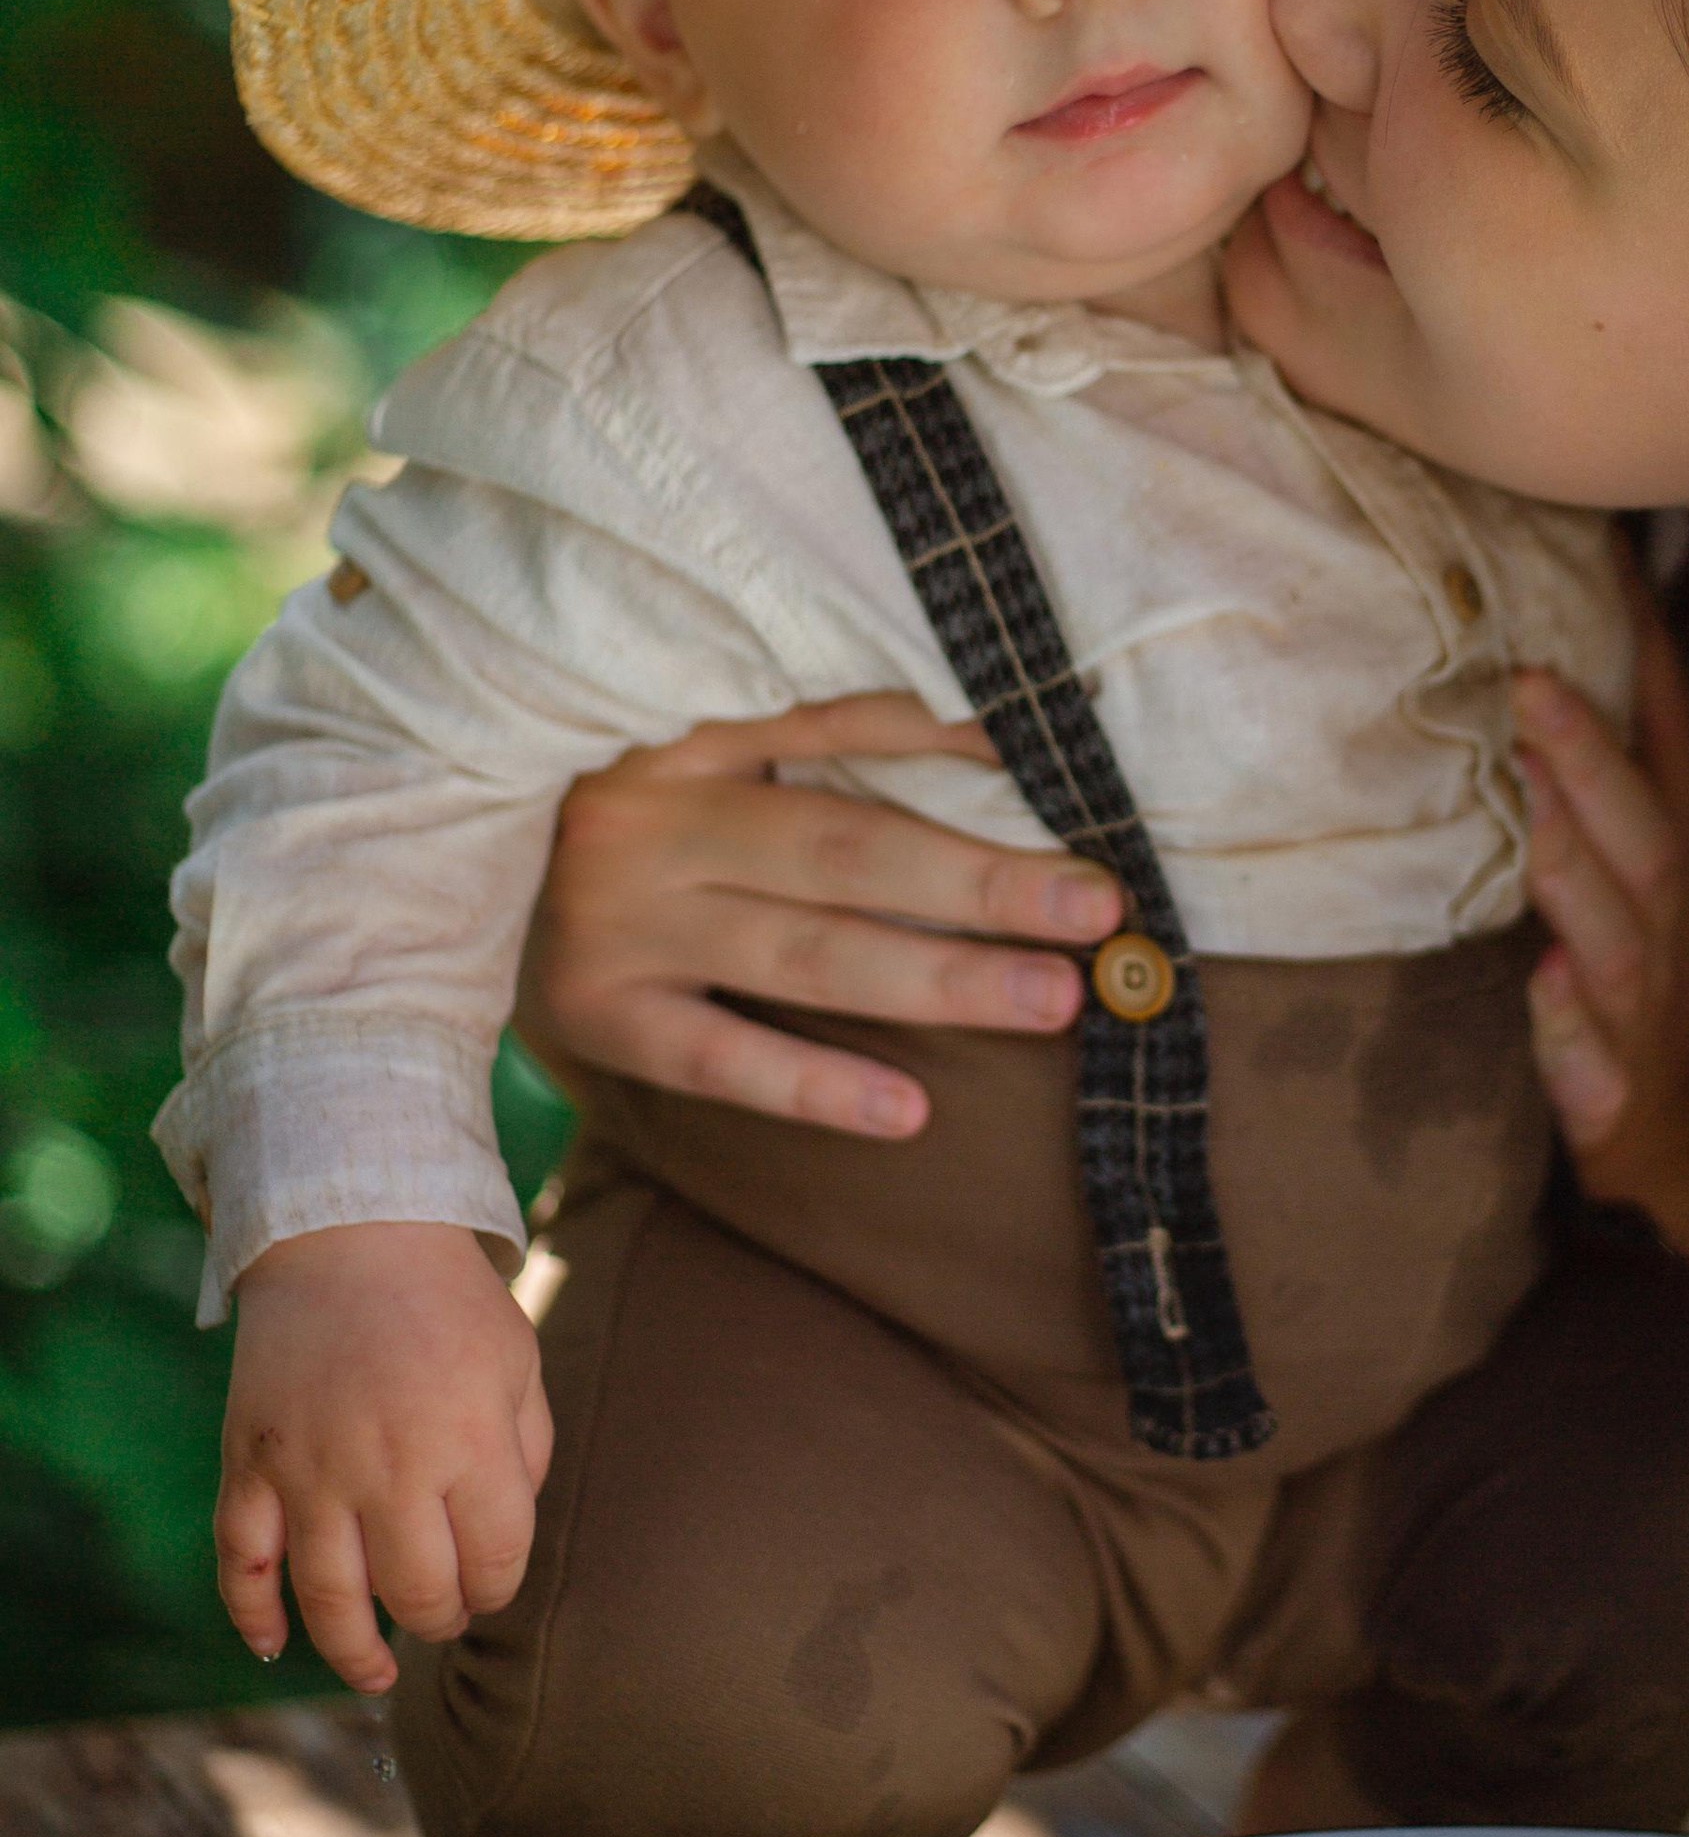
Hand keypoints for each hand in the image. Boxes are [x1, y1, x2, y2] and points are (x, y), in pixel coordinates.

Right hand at [216, 1221, 551, 1693]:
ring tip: (377, 1672)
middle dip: (439, 1618)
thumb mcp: (517, 1364)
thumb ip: (524, 1455)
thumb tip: (502, 1544)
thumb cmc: (448, 1303)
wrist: (348, 1232)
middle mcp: (388, 1465)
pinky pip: (242, 1561)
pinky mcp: (251, 1462)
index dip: (497, 1586)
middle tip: (442, 1612)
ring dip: (355, 1651)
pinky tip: (277, 1647)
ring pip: (329, 1600)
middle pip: (417, 1593)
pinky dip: (252, 1615)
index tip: (490, 1579)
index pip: (494, 1561)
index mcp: (468, 1440)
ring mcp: (310, 1469)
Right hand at [516, 692, 1121, 1137]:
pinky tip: (910, 1109)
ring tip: (1051, 998)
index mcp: (685, 729)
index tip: (1065, 773)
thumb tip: (994, 737)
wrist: (442, 889)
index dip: (957, 747)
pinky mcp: (597, 1017)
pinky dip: (815, 1087)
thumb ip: (823, 737)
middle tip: (1098, 907)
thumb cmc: (630, 809)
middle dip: (982, 882)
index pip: (840, 727)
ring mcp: (618, 923)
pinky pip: (721, 1058)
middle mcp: (649, 819)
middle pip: (843, 850)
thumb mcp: (703, 747)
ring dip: (937, 980)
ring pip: (803, 955)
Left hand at [1515, 606, 1688, 1309]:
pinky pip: (1596, 1068)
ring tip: (1529, 817)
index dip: (1648, 665)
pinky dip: (1570, 1032)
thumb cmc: (1654, 995)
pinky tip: (1543, 991)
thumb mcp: (1645, 882)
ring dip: (1576, 875)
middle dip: (1591, 761)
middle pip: (1646, 837)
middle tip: (1531, 683)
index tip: (1612, 569)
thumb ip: (1608, 784)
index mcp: (1678, 872)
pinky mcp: (1620, 1101)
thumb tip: (1550, 660)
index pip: (1671, 754)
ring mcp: (1649, 1017)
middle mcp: (1672, 933)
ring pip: (1619, 940)